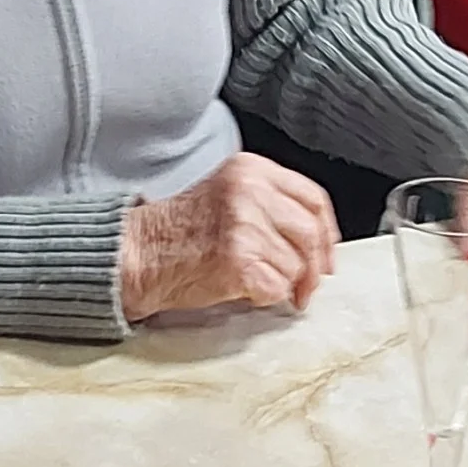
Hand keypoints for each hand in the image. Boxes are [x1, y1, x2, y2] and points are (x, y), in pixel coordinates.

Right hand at [119, 153, 338, 319]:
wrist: (140, 252)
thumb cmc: (178, 231)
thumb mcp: (229, 196)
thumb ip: (271, 206)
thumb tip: (315, 242)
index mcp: (250, 170)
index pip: (314, 198)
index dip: (327, 233)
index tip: (326, 255)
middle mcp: (250, 191)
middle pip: (311, 233)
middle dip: (314, 268)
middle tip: (305, 286)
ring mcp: (244, 225)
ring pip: (296, 266)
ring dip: (282, 283)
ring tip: (254, 280)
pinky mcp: (238, 260)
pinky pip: (276, 288)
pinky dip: (265, 297)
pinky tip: (243, 288)